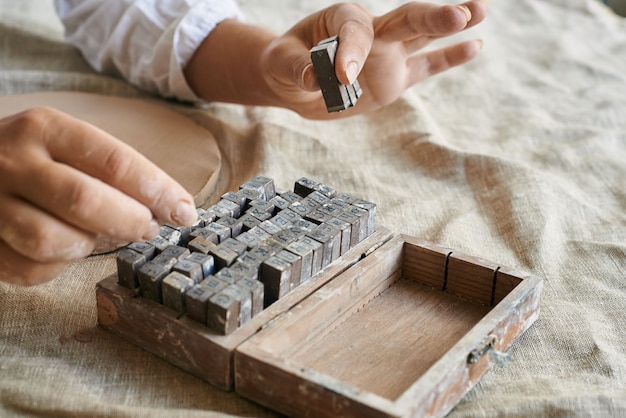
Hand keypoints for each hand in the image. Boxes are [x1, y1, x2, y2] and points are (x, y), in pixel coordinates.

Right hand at [0, 107, 196, 285]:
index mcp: (45, 128)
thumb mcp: (64, 143)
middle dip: (129, 222)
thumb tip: (173, 208)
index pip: (115, 161)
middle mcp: (12, 160)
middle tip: (148, 228)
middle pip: (85, 201)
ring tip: (92, 235)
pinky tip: (61, 250)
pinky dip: (56, 267)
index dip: (158, 191)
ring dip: (86, 246)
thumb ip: (111, 169)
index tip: (185, 212)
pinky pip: (29, 269)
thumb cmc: (30, 158)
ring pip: (52, 240)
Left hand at [184, 1, 486, 118]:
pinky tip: (475, 45)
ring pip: (423, 35)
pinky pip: (426, 67)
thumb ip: (296, 68)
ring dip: (451, 24)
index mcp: (341, 20)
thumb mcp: (280, 64)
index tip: (341, 77)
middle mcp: (372, 31)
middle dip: (433, 16)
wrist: (295, 84)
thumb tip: (316, 78)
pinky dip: (449, 58)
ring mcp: (388, 54)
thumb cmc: (286, 65)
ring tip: (480, 10)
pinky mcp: (395, 79)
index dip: (351, 51)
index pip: (355, 30)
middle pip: (407, 18)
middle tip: (461, 12)